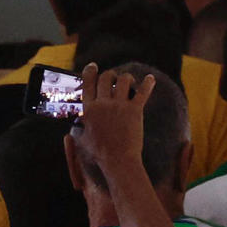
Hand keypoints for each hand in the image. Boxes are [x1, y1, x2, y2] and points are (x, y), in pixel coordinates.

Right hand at [69, 63, 154, 187]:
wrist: (118, 160)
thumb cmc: (99, 153)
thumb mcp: (82, 139)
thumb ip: (78, 128)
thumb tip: (75, 124)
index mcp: (89, 109)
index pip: (88, 83)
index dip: (90, 72)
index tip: (92, 66)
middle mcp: (103, 104)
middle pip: (106, 78)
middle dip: (109, 74)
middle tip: (112, 77)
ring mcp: (119, 106)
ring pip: (123, 80)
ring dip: (126, 77)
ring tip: (129, 81)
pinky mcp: (134, 110)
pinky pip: (142, 92)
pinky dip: (147, 84)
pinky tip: (151, 79)